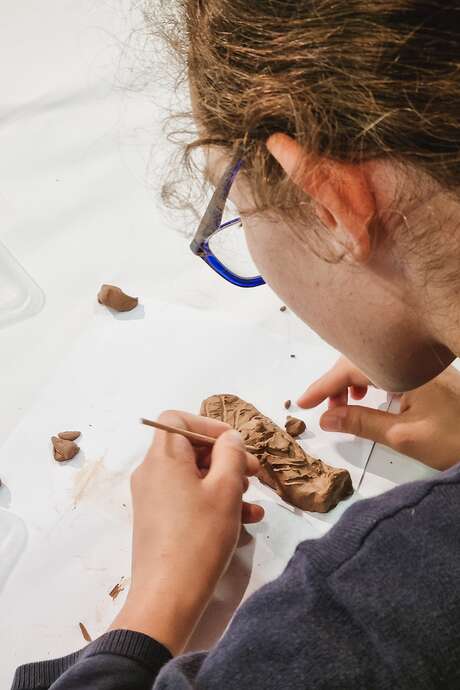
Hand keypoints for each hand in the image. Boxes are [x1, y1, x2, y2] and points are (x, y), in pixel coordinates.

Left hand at [110, 411, 262, 654]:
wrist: (167, 598)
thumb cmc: (199, 537)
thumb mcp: (225, 490)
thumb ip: (231, 454)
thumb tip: (229, 439)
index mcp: (162, 458)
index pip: (177, 419)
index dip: (208, 424)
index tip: (235, 444)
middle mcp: (152, 473)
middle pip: (188, 448)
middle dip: (225, 457)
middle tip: (254, 473)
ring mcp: (153, 498)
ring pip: (193, 476)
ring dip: (225, 482)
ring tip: (252, 501)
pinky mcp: (159, 521)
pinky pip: (188, 499)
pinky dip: (214, 502)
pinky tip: (245, 522)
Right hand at [298, 356, 459, 470]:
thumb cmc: (455, 441)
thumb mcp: (403, 437)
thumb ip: (361, 423)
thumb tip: (325, 419)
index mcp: (407, 369)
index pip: (353, 367)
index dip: (324, 385)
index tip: (303, 403)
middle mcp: (413, 360)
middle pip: (361, 357)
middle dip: (336, 382)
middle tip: (325, 410)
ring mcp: (422, 365)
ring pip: (373, 361)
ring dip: (352, 380)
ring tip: (345, 406)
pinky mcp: (427, 374)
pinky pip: (387, 367)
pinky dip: (369, 381)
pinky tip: (367, 398)